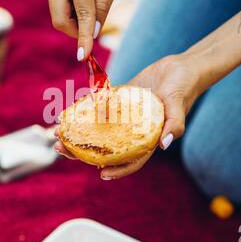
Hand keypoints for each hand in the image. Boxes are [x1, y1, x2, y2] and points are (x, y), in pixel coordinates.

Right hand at [45, 0, 128, 59]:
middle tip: (95, 29)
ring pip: (58, 16)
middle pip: (60, 20)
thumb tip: (93, 34)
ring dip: (75, 20)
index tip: (84, 56)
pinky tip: (83, 0)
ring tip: (93, 3)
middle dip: (77, 31)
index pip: (82, 14)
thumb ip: (103, 7)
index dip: (84, 37)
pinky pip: (58, 7)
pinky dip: (71, 12)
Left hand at [54, 53, 204, 179]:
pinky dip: (84, 113)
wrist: (178, 68)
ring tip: (57, 132)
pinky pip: (98, 111)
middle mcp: (133, 132)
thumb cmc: (182, 88)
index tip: (100, 173)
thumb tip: (164, 145)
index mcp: (148, 139)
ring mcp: (124, 119)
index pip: (132, 160)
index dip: (118, 170)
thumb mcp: (178, 105)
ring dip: (78, 133)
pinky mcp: (118, 103)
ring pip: (98, 132)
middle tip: (61, 149)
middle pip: (106, 149)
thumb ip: (174, 124)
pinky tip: (68, 112)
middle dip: (83, 152)